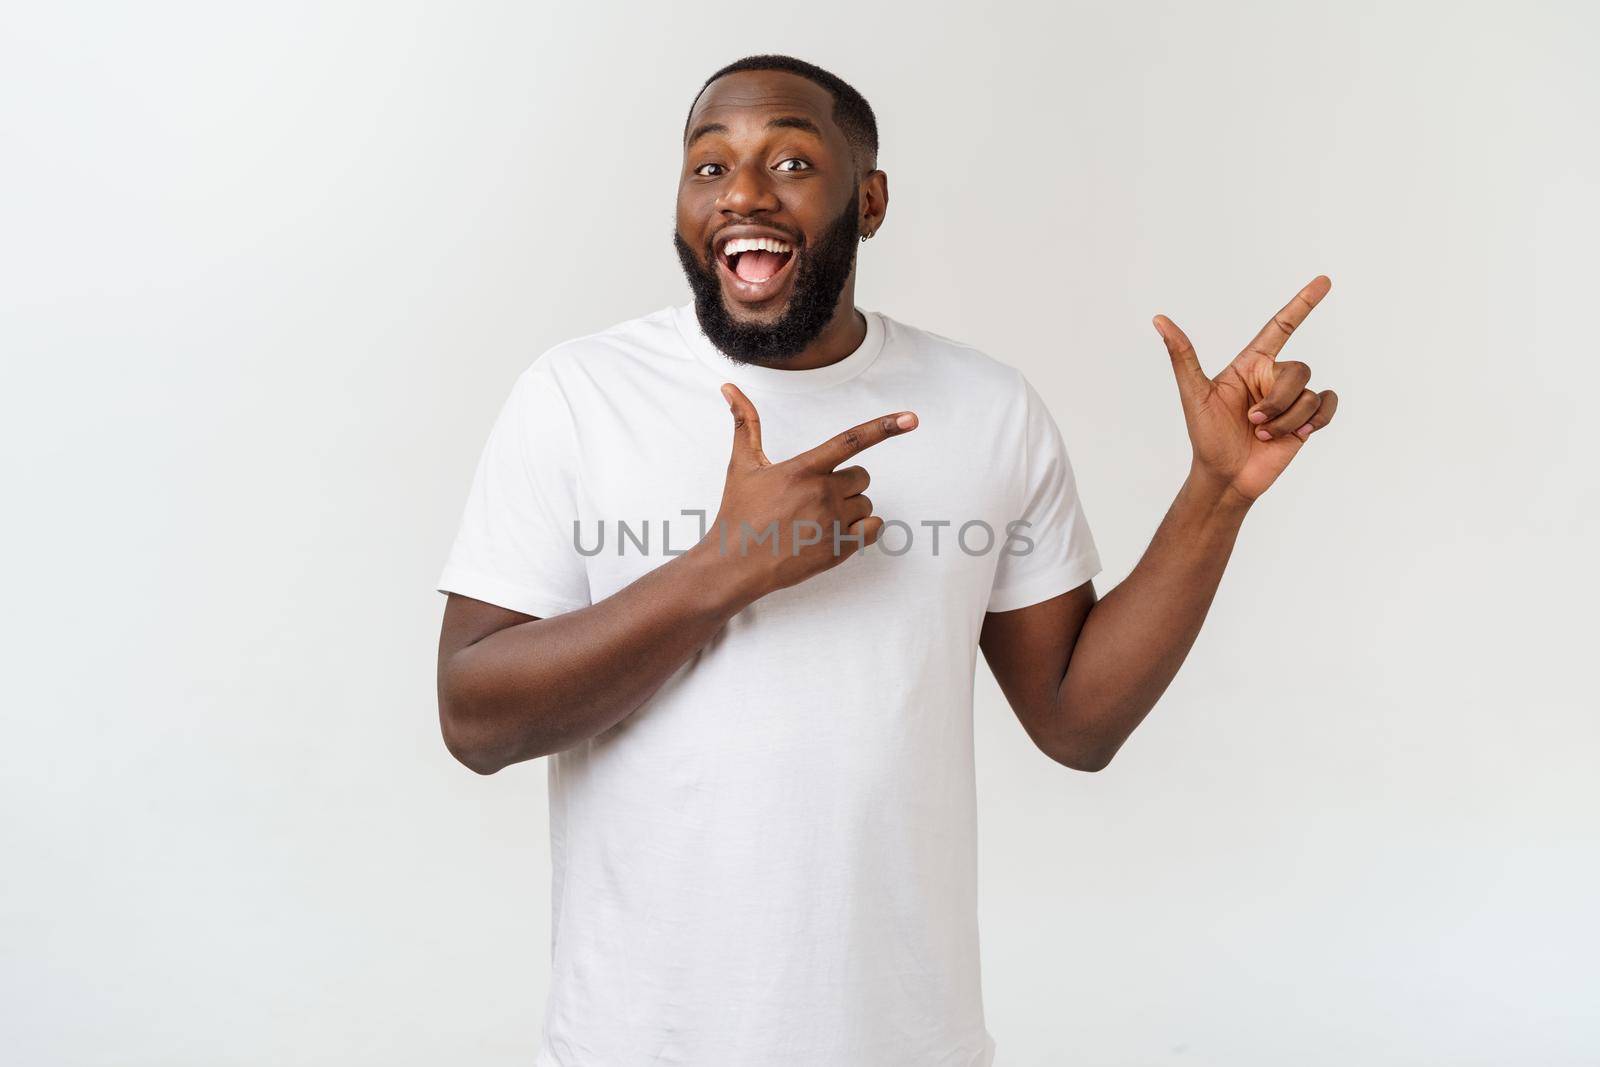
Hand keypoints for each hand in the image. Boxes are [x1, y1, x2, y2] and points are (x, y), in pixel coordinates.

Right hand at [702, 383, 917, 598]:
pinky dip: (863, 529)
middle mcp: (822, 493)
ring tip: (816, 520)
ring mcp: (833, 522)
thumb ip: (745, 423)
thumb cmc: (739, 514)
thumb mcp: (742, 465)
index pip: (851, 441)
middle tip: (814, 498)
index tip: (911, 418)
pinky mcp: (840, 549)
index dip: (884, 427)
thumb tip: (730, 388)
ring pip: (866, 503)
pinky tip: (837, 533)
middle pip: (861, 477)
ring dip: (850, 508)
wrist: (736, 564)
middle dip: (845, 484)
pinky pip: (874, 528)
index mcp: (803, 469)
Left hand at [1153, 275, 1340, 503]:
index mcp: (1250, 365)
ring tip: (1264, 435)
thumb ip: (1182, 356)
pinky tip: (1297, 435)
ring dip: (1286, 419)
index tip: (1324, 281)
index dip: (1302, 303)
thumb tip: (1159, 319)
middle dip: (1276, 400)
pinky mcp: (1306, 420)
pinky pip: (1327, 404)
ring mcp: (1291, 399)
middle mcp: (1273, 378)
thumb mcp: (1194, 394)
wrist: (1225, 477)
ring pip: (1309, 393)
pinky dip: (1315, 420)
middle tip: (1252, 421)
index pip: (1281, 326)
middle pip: (1297, 370)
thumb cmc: (1206, 437)